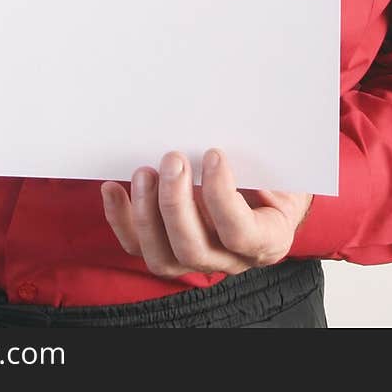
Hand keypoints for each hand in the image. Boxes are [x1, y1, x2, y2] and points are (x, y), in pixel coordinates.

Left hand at [100, 149, 312, 278]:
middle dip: (176, 203)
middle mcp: (230, 259)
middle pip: (194, 249)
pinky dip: (121, 219)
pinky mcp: (168, 252)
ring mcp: (197, 260)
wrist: (269, 198)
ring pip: (163, 257)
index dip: (222, 197)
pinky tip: (113, 189)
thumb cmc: (274, 177)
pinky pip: (139, 247)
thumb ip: (258, 159)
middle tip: (172, 158)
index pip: (240, 233)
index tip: (214, 155)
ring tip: (144, 173)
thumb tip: (221, 131)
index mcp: (266, 240)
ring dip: (147, 213)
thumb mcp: (278, 167)